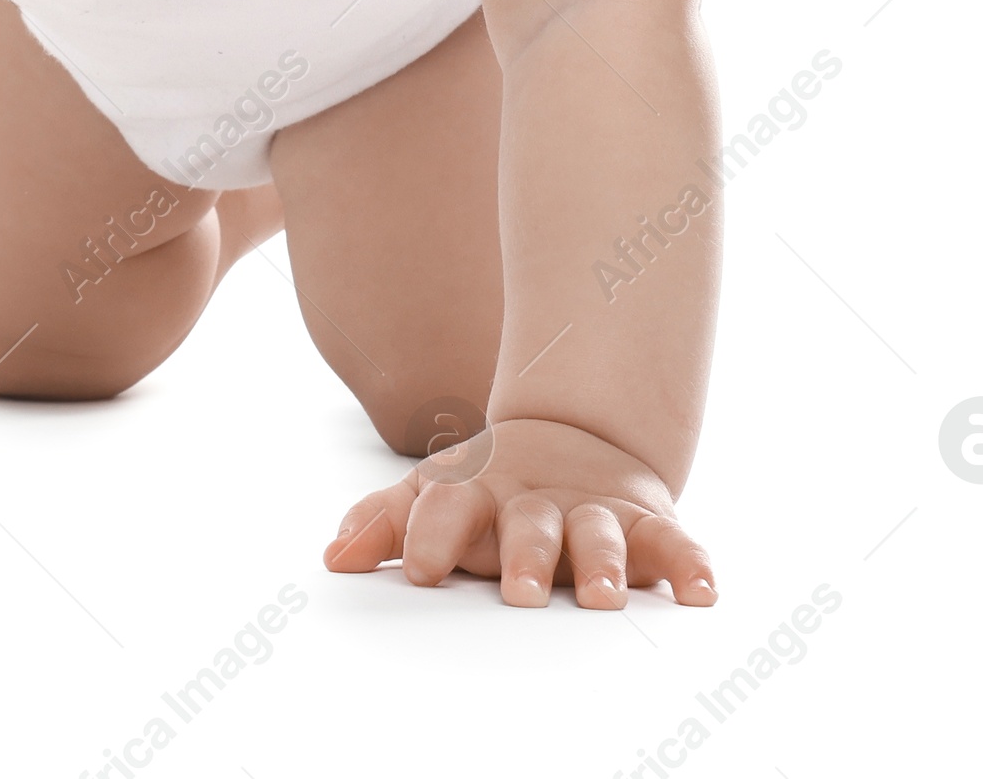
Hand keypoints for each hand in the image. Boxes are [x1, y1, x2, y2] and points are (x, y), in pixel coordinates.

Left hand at [323, 417, 715, 607]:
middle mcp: (537, 504)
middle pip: (528, 526)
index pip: (449, 507)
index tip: (421, 570)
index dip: (434, 534)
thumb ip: (385, 523)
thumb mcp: (436, 495)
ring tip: (602, 598)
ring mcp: (592, 512)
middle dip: (524, 558)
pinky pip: (673, 544)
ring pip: (599, 535)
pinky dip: (690, 564)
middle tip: (518, 593)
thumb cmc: (494, 488)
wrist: (576, 435)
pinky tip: (701, 592)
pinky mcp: (646, 524)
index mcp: (479, 495)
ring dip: (600, 564)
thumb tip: (334, 560)